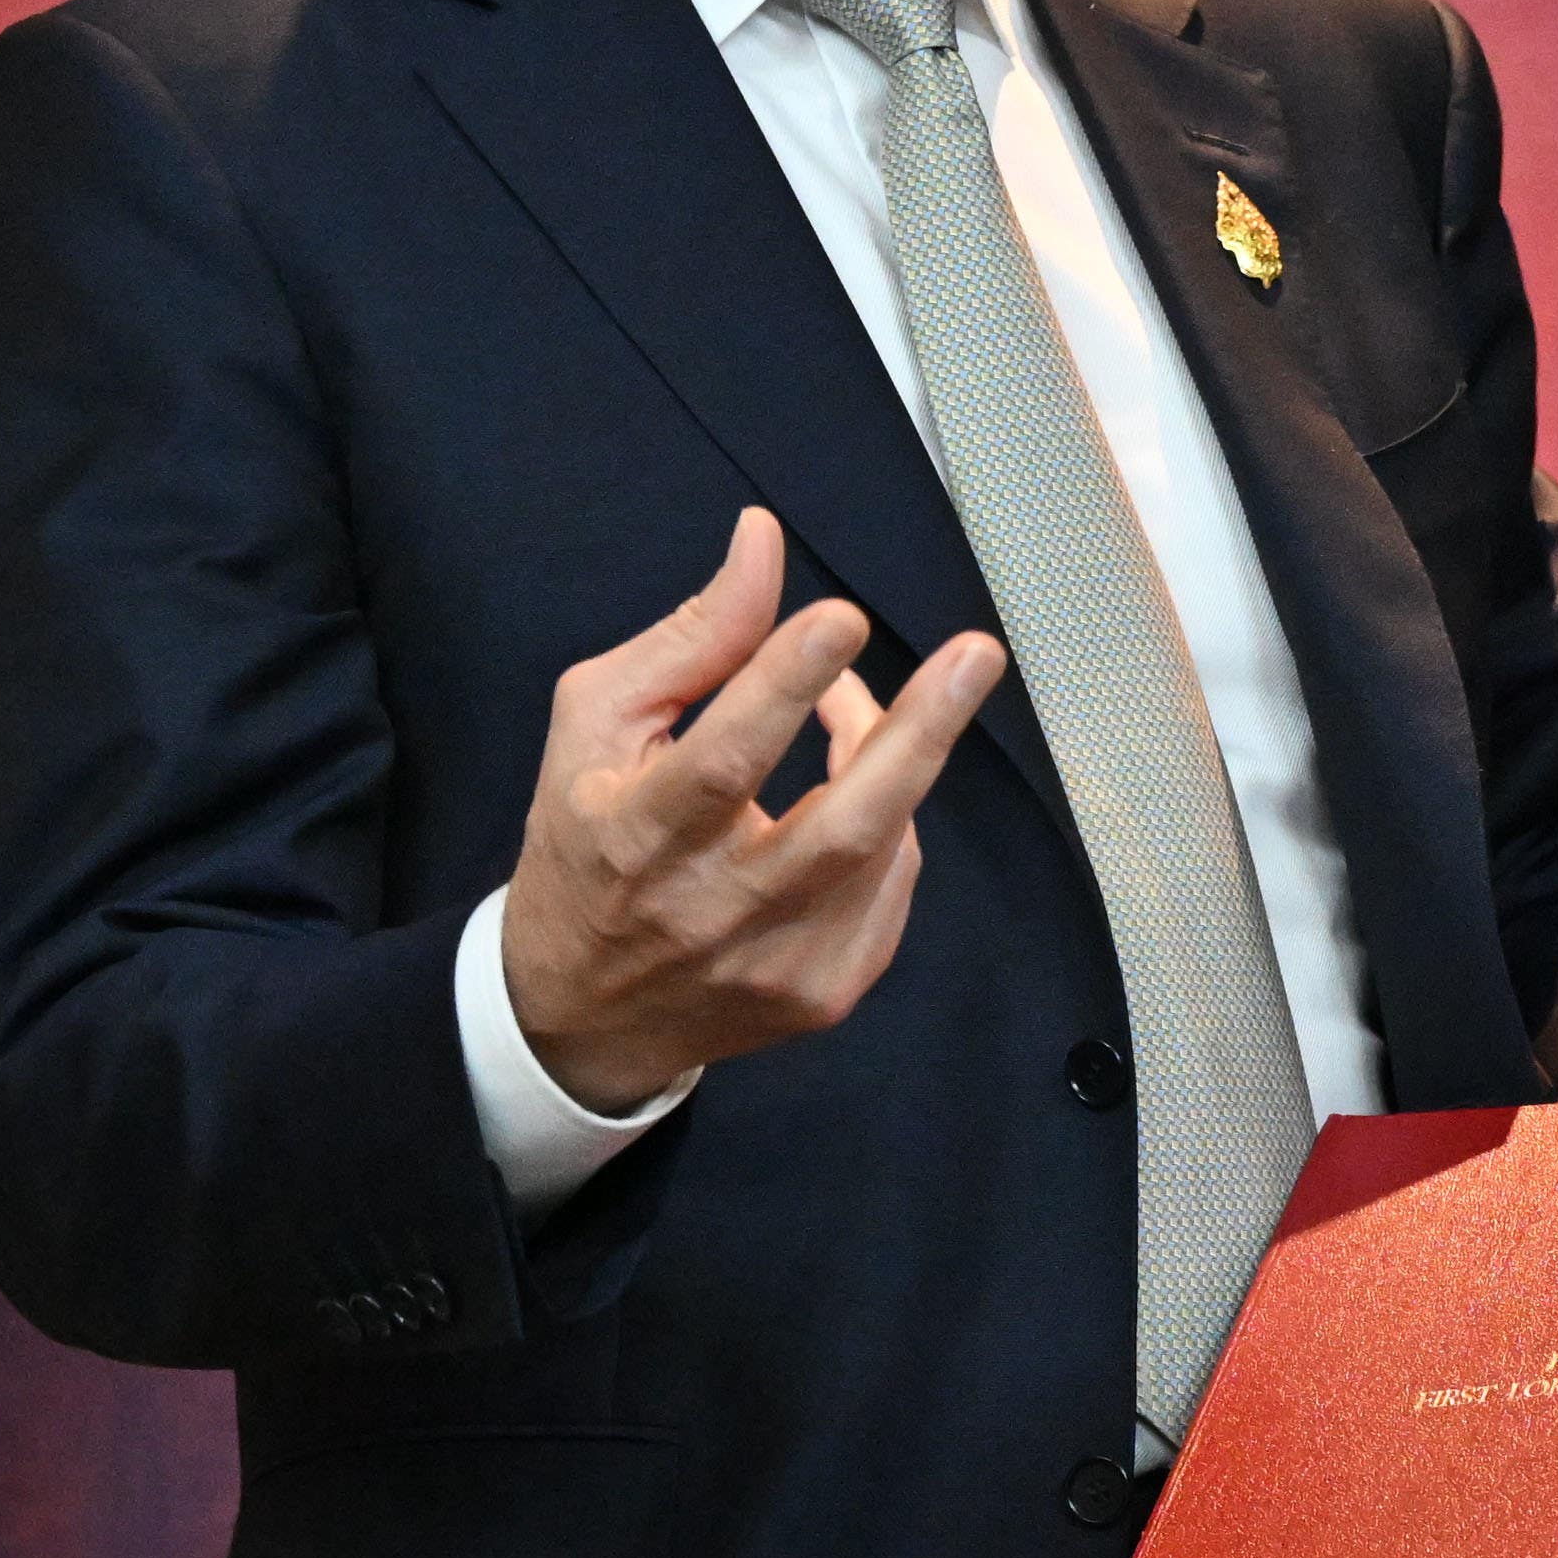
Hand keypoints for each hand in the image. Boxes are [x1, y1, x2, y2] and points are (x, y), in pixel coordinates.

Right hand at [499, 510, 1006, 1102]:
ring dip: (898, 758)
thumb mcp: (598, 726)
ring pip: (881, 850)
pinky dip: (890, 823)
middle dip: (917, 733)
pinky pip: (890, 889)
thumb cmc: (587, 842)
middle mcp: (713, 914)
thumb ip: (689, 639)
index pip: (724, 762)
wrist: (581, 1015)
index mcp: (638, 839)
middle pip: (841, 829)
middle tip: (976, 654)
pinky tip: (862, 790)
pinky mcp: (823, 993)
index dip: (785, 686)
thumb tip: (763, 541)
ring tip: (874, 705)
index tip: (842, 619)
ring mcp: (779, 966)